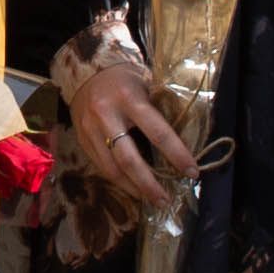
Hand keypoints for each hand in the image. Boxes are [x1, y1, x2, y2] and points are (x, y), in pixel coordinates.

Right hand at [72, 63, 198, 214]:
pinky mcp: (81, 140)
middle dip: (149, 184)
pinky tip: (133, 187)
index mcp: (128, 99)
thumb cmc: (124, 80)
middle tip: (165, 200)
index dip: (176, 154)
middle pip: (128, 159)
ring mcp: (90, 130)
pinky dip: (118, 180)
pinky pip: (101, 166)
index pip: (157, 132)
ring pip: (111, 169)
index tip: (192, 172)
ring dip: (133, 188)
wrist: (86, 72)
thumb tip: (184, 142)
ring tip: (151, 199)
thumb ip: (160, 110)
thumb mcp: (146, 86)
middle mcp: (106, 116)